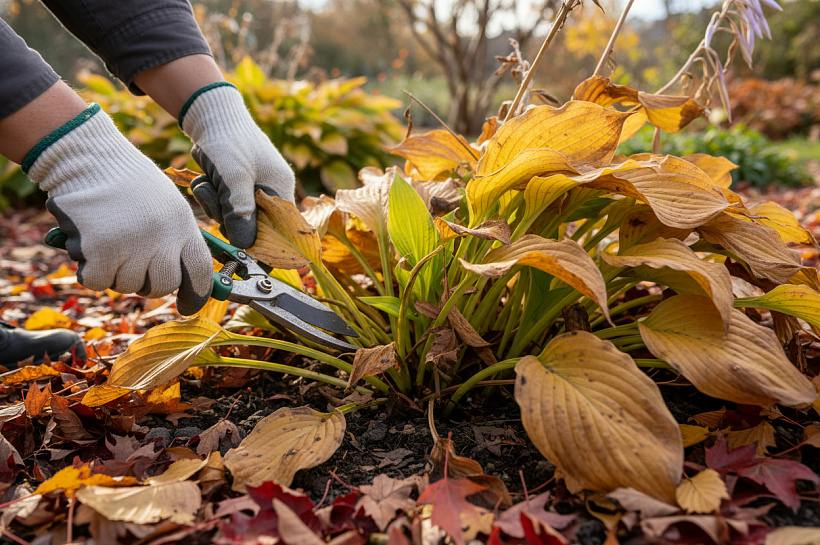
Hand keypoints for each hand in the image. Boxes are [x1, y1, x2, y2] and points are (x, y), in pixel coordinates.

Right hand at [25, 105, 212, 314]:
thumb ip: (175, 239)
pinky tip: (88, 245)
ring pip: (128, 286)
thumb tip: (181, 279)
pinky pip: (98, 282)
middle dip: (147, 283)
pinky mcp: (102, 251)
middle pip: (163, 286)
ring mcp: (133, 245)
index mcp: (183, 224)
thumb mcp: (166, 204)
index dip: (196, 295)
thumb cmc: (124, 179)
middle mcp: (163, 237)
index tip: (187, 307)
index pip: (200, 272)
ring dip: (115, 272)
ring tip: (107, 239)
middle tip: (130, 264)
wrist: (86, 156)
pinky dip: (90, 270)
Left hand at [180, 83, 295, 248]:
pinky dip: (210, 195)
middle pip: (252, 228)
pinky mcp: (235, 189)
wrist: (210, 115)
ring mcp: (252, 191)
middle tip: (217, 197)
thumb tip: (245, 246)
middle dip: (229, 217)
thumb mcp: (234, 178)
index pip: (280, 230)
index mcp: (280, 191)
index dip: (263, 241)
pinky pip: (221, 206)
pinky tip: (206, 178)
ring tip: (209, 182)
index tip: (241, 243)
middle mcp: (270, 194)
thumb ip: (240, 213)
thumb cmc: (228, 141)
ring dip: (214, 204)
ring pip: (232, 218)